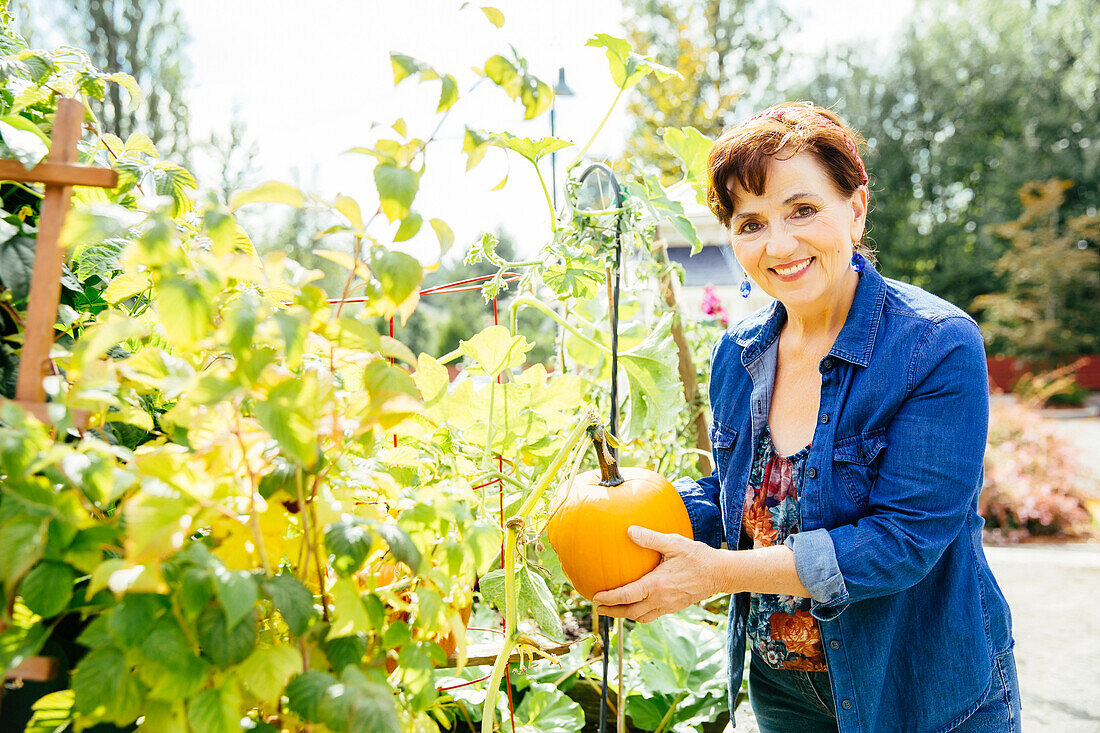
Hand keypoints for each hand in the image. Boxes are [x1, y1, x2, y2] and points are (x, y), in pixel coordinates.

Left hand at [591, 526, 718, 622]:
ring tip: (614, 610)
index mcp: (656, 585)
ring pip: (641, 617)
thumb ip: (651, 538)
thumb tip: (630, 531)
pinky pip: (652, 615)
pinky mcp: (674, 607)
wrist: (721, 574)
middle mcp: (660, 600)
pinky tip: (636, 605)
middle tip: (598, 609)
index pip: (626, 596)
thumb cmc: (698, 556)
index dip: (609, 598)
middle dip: (612, 612)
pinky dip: (639, 614)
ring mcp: (668, 606)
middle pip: (630, 613)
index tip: (595, 598)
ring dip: (625, 616)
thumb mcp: (674, 543)